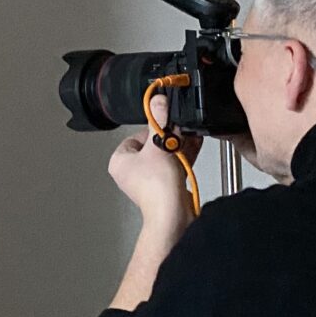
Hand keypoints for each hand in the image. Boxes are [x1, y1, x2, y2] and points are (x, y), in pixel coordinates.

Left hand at [107, 94, 199, 221]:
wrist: (173, 214)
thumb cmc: (157, 187)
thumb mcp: (158, 146)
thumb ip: (159, 122)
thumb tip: (158, 102)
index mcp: (120, 162)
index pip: (135, 136)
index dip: (151, 128)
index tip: (164, 122)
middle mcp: (132, 172)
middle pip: (152, 146)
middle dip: (168, 137)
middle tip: (179, 129)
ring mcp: (149, 180)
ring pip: (165, 155)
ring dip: (179, 145)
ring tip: (190, 135)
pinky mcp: (165, 186)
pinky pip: (174, 165)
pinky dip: (184, 156)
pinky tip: (196, 145)